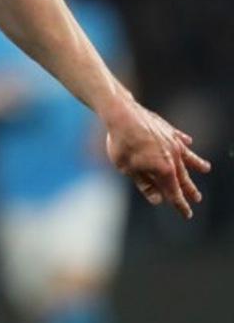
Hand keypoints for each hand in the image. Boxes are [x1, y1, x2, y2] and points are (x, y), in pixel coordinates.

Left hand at [103, 98, 210, 218]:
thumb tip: (158, 200)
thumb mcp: (127, 169)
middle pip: (183, 177)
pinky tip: (188, 142)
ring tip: (205, 168)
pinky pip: (179, 137)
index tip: (187, 214)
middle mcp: (173, 156)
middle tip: (197, 198)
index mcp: (164, 169)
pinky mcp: (167, 128)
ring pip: (188, 156)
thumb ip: (144, 184)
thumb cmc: (122, 143)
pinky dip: (184, 141)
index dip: (180, 205)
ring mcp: (172, 141)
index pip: (174, 192)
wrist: (122, 114)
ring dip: (197, 163)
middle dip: (189, 189)